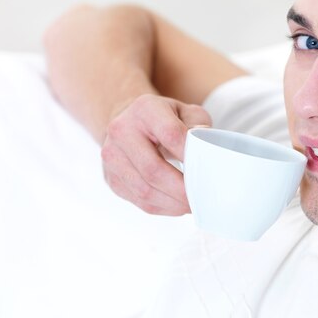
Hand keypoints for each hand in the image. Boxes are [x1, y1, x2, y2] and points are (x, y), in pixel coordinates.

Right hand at [101, 94, 211, 214]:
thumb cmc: (165, 118)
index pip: (170, 134)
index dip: (189, 155)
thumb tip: (205, 149)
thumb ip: (199, 126)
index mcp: (145, 109)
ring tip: (192, 205)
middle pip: (153, 169)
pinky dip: (162, 207)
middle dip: (181, 189)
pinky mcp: (111, 178)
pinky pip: (138, 200)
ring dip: (172, 203)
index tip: (207, 170)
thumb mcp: (186, 112)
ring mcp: (112, 156)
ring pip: (144, 190)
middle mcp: (122, 130)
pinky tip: (177, 205)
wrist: (130, 122)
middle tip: (202, 197)